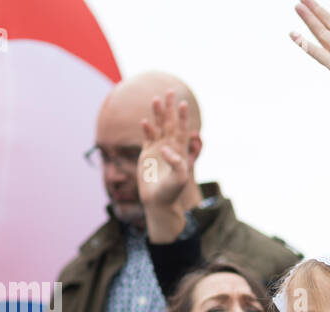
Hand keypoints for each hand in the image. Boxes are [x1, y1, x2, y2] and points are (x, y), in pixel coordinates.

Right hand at [138, 89, 192, 221]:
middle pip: (170, 123)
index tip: (183, 104)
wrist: (158, 201)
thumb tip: (164, 148)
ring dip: (157, 114)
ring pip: (158, 127)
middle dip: (170, 108)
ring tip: (156, 99)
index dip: (182, 117)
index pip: (181, 129)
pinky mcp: (146, 154)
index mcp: (180, 150)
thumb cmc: (172, 191)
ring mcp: (157, 149)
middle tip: (169, 92)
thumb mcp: (179, 178)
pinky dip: (146, 129)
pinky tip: (145, 121)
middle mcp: (169, 146)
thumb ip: (176, 162)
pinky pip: (147, 137)